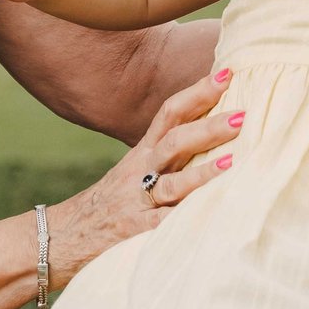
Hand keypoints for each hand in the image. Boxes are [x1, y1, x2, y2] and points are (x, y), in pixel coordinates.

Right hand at [46, 67, 240, 281]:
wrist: (65, 235)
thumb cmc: (113, 201)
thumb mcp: (137, 169)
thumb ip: (170, 153)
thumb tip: (216, 132)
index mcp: (143, 152)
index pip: (170, 113)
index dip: (197, 92)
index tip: (227, 73)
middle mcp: (141, 171)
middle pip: (175, 142)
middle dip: (209, 127)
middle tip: (243, 115)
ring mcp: (138, 201)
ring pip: (171, 183)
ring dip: (202, 173)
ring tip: (232, 162)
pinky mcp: (135, 233)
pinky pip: (162, 226)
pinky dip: (183, 221)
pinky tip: (208, 218)